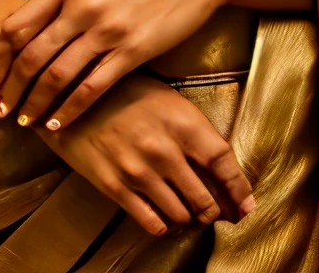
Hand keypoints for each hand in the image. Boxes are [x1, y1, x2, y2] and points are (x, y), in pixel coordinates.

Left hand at [0, 0, 224, 129]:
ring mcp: (108, 29)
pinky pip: (91, 88)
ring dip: (36, 104)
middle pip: (31, 55)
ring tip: (25, 122)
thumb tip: (25, 30)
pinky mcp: (132, 51)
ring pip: (56, 75)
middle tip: (0, 110)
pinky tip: (59, 124)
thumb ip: (63, 1)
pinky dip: (70, 110)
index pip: (18, 24)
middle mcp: (83, 5)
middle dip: (11, 88)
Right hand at [35, 71, 255, 236]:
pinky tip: (163, 218)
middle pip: (205, 198)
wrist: (72, 95)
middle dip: (214, 211)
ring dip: (189, 218)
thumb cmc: (125, 92)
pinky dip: (163, 226)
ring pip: (181, 214)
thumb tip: (217, 163)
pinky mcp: (115, 186)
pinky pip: (150, 221)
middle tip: (215, 213)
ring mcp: (139, 171)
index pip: (223, 162)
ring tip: (189, 213)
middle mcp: (164, 150)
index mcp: (182, 121)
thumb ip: (192, 129)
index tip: (246, 205)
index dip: (239, 188)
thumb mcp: (166, 98)